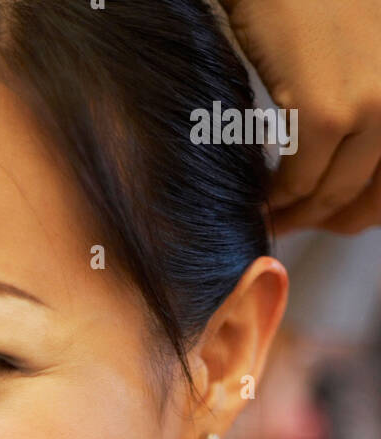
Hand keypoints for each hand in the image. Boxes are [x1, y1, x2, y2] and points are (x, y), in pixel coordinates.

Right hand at [221, 0, 380, 233]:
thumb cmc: (316, 6)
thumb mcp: (369, 58)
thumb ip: (372, 111)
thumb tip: (354, 181)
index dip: (366, 210)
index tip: (334, 220)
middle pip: (372, 194)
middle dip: (332, 218)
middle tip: (299, 224)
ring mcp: (370, 106)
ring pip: (333, 194)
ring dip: (300, 215)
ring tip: (275, 215)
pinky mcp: (324, 113)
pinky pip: (298, 181)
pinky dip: (276, 198)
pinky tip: (262, 196)